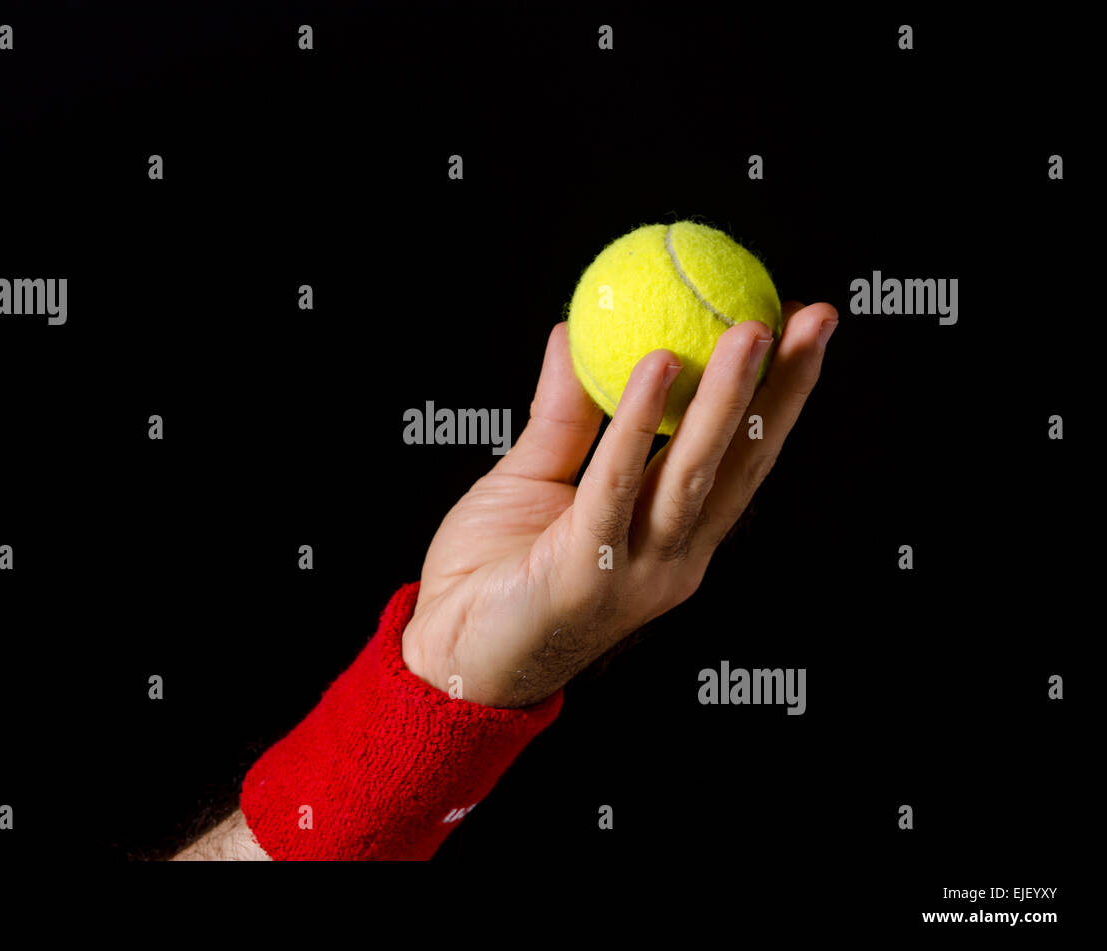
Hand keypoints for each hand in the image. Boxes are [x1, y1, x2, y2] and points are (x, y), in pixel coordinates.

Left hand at [400, 302, 837, 706]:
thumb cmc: (491, 574)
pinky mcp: (586, 575)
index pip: (736, 457)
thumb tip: (573, 330)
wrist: (447, 658)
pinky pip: (615, 486)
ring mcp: (636, 571)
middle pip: (741, 464)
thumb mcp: (533, 477)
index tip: (796, 324)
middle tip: (818, 317)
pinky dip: (638, 425)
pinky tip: (660, 366)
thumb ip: (563, 414)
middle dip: (787, 389)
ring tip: (755, 329)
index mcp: (670, 535)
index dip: (775, 394)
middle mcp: (672, 556)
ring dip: (729, 398)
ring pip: (694, 473)